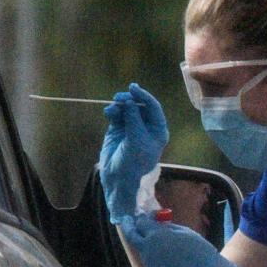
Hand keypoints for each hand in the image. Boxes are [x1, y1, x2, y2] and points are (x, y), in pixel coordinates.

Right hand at [99, 83, 168, 222]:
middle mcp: (146, 127)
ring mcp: (131, 127)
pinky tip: (108, 112)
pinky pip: (116, 114)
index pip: (153, 108)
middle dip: (130, 100)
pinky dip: (112, 111)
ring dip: (119, 105)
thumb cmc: (133, 162)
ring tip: (111, 109)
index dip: (144, 96)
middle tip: (118, 97)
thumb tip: (130, 101)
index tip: (133, 88)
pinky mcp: (118, 129)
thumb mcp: (136, 139)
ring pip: (126, 108)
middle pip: (139, 105)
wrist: (118, 178)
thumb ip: (133, 119)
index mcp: (158, 130)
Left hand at [120, 213, 253, 266]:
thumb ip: (168, 227)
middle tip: (128, 222)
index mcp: (157, 235)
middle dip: (129, 228)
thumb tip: (156, 223)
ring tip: (173, 254)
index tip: (144, 216)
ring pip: (146, 254)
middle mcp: (148, 250)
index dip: (143, 218)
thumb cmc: (200, 251)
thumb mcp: (185, 232)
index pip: (141, 223)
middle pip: (132, 237)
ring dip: (152, 249)